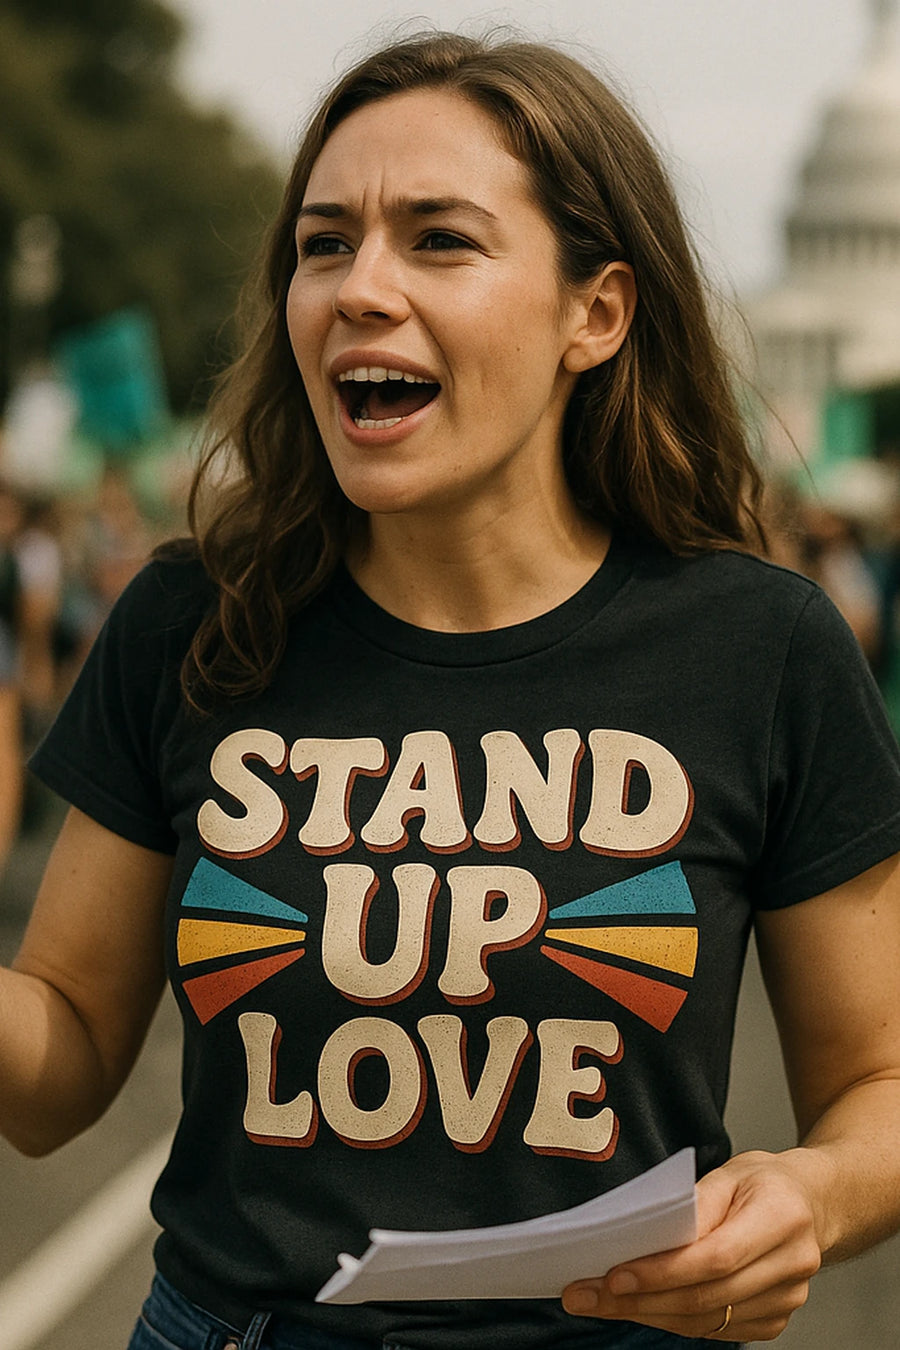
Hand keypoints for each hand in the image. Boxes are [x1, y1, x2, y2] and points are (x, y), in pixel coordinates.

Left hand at [562, 1150, 828, 1340]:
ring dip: (646, 1314)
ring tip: (597, 1302)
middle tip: (583, 1294)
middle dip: (639, 1300)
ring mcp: (788, 1300)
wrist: (812, 1205)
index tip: (613, 1276)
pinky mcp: (776, 1321)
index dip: (663, 1272)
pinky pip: (715, 1329)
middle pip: (706, 1296)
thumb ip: (694, 1203)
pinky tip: (638, 1307)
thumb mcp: (730, 1172)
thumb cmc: (765, 1183)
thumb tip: (649, 1236)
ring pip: (706, 1320)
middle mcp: (792, 1265)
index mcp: (782, 1217)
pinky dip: (671, 1320)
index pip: (715, 1257)